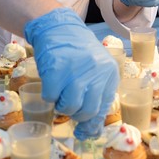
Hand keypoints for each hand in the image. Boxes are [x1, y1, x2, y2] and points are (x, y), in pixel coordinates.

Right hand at [25, 8, 118, 139]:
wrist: (58, 27)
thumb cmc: (77, 53)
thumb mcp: (95, 70)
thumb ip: (96, 94)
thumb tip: (91, 131)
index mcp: (110, 73)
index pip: (103, 108)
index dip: (91, 124)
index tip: (82, 131)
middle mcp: (96, 72)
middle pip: (88, 111)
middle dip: (76, 114)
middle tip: (68, 106)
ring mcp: (76, 70)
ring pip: (69, 107)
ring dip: (61, 106)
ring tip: (60, 94)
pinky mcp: (56, 69)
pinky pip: (51, 97)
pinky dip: (48, 96)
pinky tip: (51, 85)